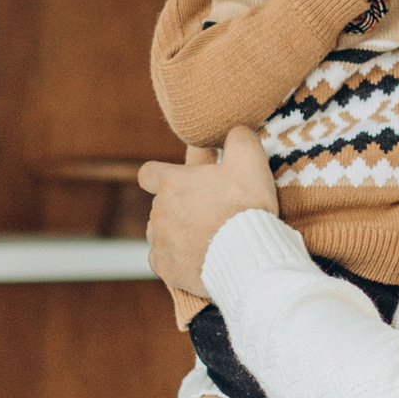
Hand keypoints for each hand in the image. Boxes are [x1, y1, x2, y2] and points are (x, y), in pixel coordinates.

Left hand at [141, 127, 276, 307]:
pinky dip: (174, 259)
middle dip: (180, 207)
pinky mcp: (165, 267)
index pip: (148, 174)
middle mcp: (159, 212)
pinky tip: (193, 258)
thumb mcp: (250, 161)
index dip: (160, 176)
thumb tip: (236, 131)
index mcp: (171, 184)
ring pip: (159, 233)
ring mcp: (160, 241)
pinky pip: (161, 260)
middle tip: (209, 213)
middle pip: (160, 206)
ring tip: (203, 238)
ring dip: (175, 233)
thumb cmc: (247, 207)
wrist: (248, 256)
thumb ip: (240, 139)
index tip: (176, 181)